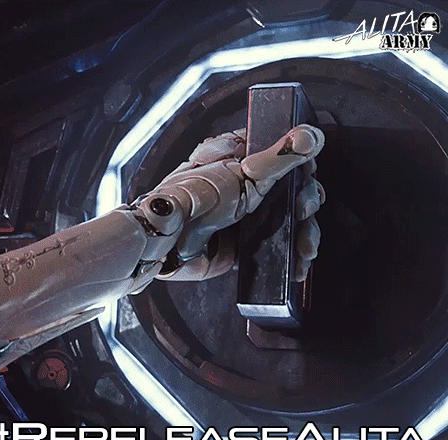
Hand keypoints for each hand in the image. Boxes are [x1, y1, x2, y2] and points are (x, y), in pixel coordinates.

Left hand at [136, 124, 324, 280]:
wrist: (169, 243)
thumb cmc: (194, 199)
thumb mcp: (241, 174)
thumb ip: (278, 155)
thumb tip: (310, 135)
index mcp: (243, 156)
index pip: (286, 153)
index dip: (303, 165)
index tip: (308, 176)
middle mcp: (248, 183)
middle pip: (294, 187)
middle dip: (306, 203)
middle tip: (302, 212)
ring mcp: (249, 213)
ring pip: (290, 219)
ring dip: (305, 233)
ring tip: (305, 248)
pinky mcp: (248, 240)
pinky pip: (279, 244)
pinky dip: (293, 254)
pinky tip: (299, 262)